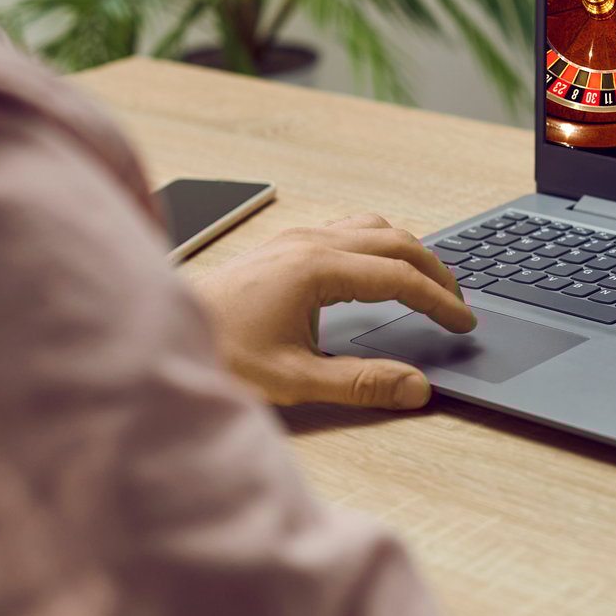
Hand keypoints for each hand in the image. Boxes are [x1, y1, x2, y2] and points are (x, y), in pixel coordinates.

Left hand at [192, 214, 475, 409]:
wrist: (152, 334)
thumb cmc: (218, 355)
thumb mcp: (294, 381)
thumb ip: (361, 384)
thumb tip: (416, 387)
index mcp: (316, 269)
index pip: (400, 277)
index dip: (439, 300)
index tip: (463, 321)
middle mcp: (308, 243)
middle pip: (396, 241)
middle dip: (435, 271)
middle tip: (459, 303)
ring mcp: (295, 239)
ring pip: (373, 227)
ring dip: (409, 251)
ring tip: (429, 282)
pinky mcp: (284, 246)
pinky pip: (349, 229)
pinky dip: (381, 245)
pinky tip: (380, 269)